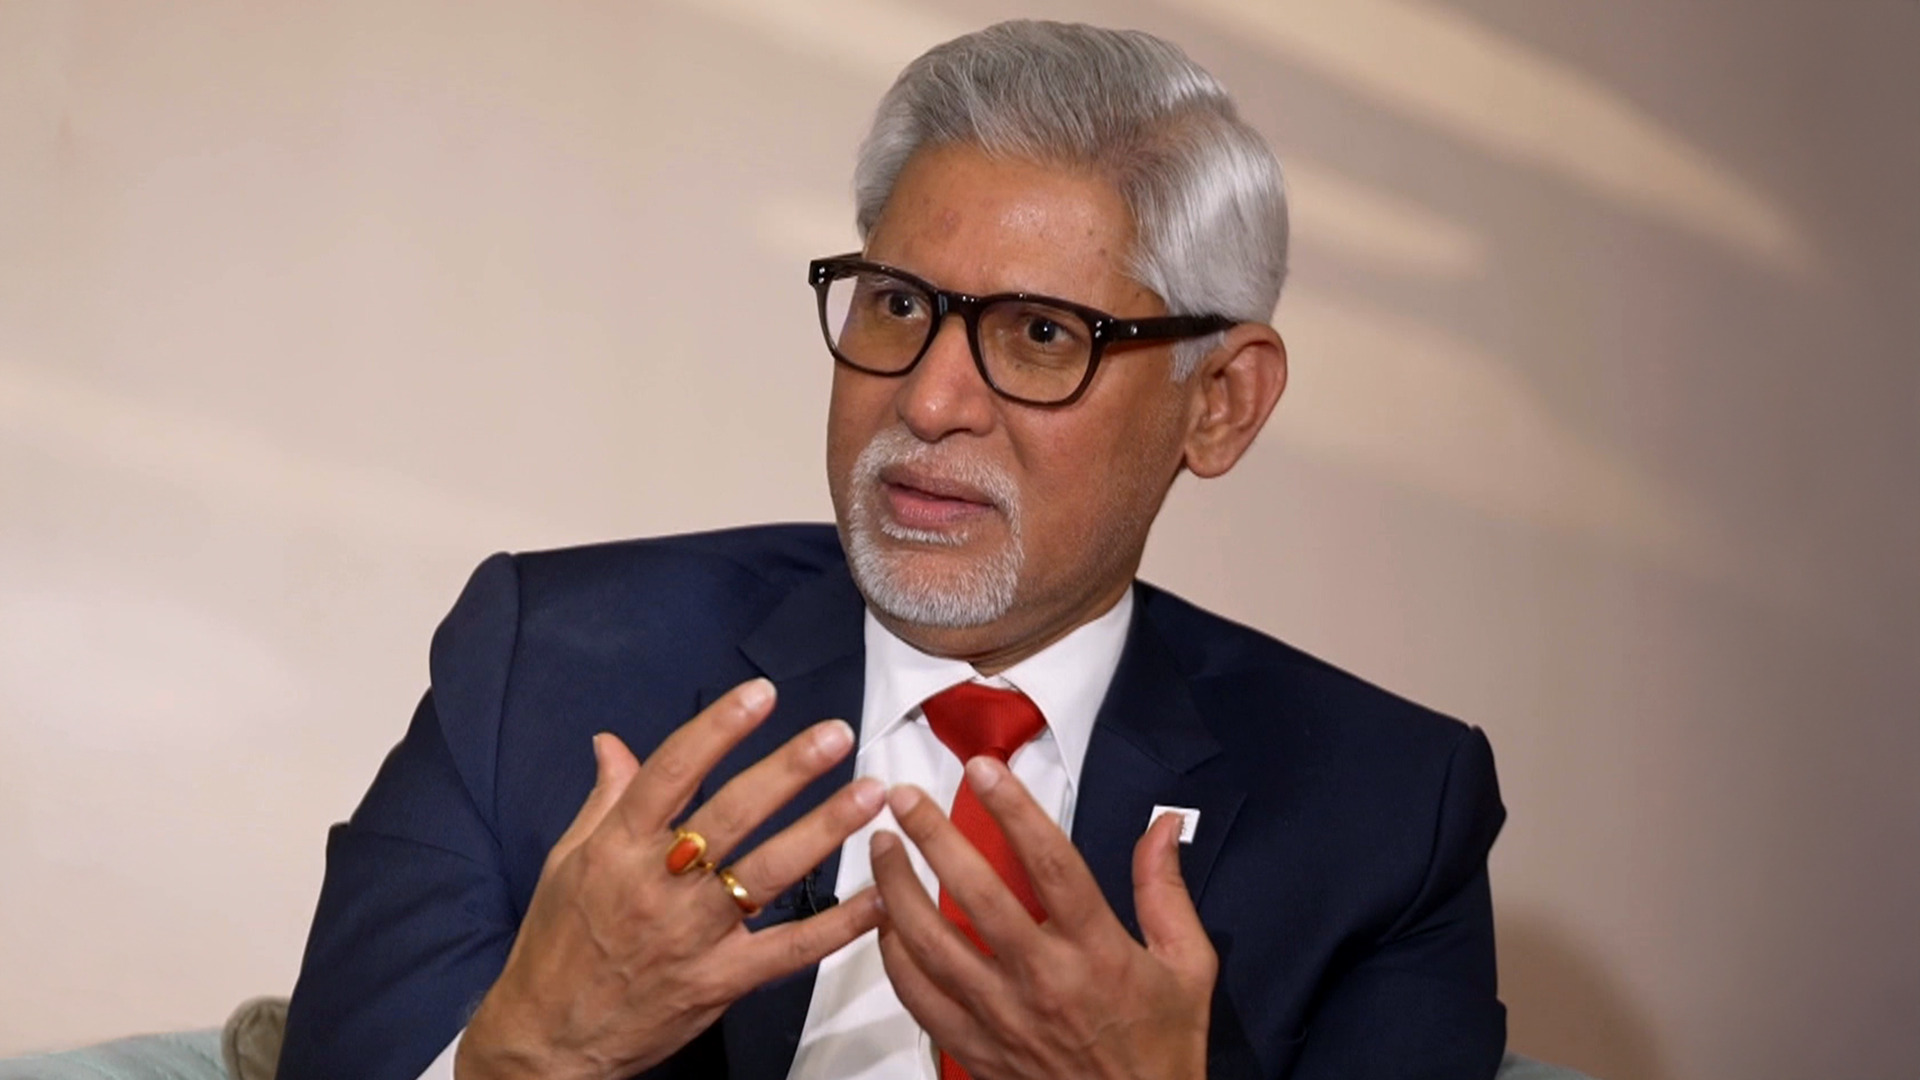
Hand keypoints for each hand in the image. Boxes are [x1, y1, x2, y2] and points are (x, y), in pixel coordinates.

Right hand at [455, 678, 885, 1079]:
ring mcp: (690, 935)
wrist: (549, 1041)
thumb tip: (612, 742)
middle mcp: (655, 885)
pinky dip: (837, 927)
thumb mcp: (566, 862)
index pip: (671, 772)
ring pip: (766, 874)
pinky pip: (787, 951)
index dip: (717, 729)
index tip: (761, 695)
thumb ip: (604, 800)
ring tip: (870, 794)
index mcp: (617, 847)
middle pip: (730, 816)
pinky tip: (878, 898)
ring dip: (823, 830)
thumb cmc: (557, 945)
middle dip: (788, 770)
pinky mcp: (717, 983)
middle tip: (836, 735)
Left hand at [869, 758, 1216, 1079]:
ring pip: (930, 943)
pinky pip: (919, 996)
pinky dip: (893, 955)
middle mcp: (1043, 980)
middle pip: (976, 894)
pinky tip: (885, 921)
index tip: (984, 769)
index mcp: (1097, 952)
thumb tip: (1163, 827)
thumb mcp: (1188, 966)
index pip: (1049, 863)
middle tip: (904, 797)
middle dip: (933, 836)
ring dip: (897, 888)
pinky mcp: (974, 1048)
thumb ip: (1166, 891)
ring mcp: (1002, 1017)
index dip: (1014, 809)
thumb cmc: (1162, 1048)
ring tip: (880, 847)